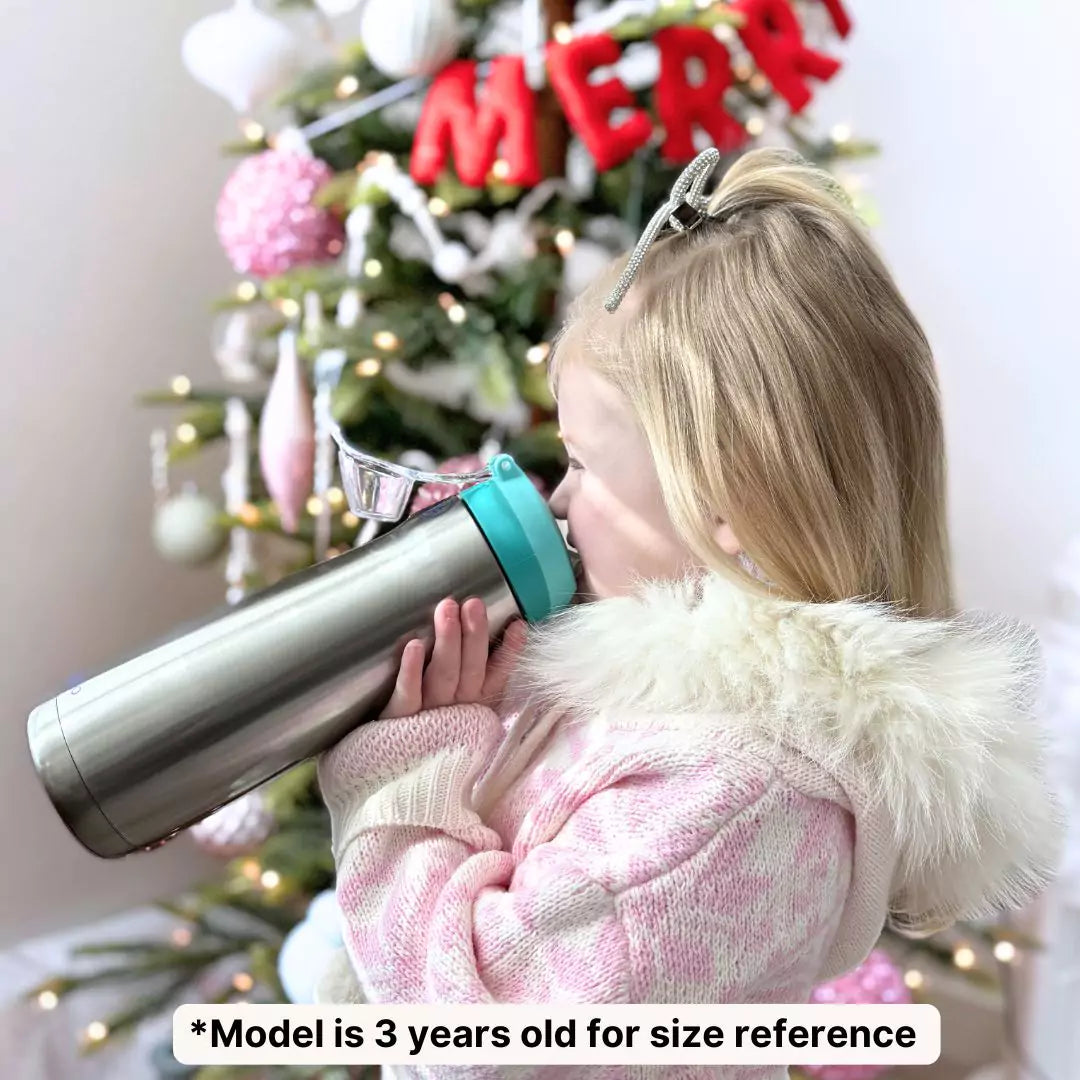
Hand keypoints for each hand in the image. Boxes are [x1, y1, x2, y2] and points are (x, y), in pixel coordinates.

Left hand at [379, 597, 527, 719]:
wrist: (399, 774)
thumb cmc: (432, 726)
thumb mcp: (465, 709)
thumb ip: (480, 675)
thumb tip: (505, 632)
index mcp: (476, 703)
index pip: (498, 675)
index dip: (510, 651)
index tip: (518, 624)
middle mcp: (457, 707)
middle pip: (470, 669)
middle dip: (474, 635)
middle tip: (474, 604)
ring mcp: (430, 712)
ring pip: (443, 676)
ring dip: (448, 642)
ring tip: (447, 610)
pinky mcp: (401, 718)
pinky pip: (407, 694)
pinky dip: (411, 671)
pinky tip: (414, 646)